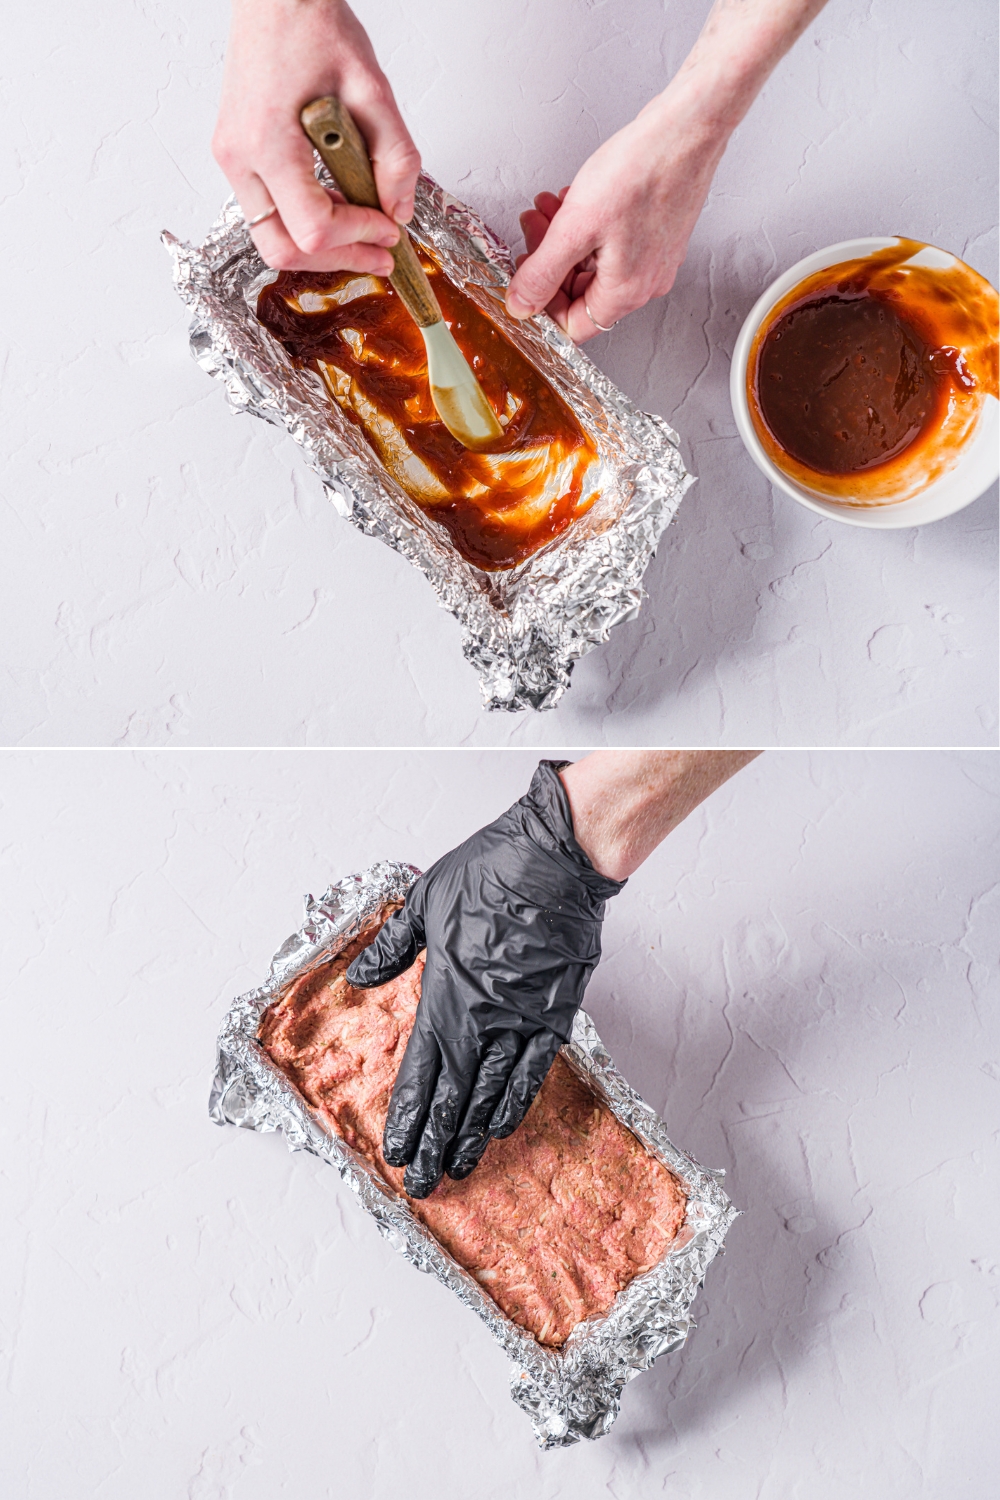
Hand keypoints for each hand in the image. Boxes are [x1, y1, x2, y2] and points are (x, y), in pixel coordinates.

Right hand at [212, 0, 420, 273]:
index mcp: (267, 142)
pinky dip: (304, 222)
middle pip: (282, 250)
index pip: (313, 227)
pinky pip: (268, 213)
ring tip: (362, 225)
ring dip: (320, 245)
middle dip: (336, 259)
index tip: (389, 231)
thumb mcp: (372, 89)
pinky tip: (337, 202)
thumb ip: (395, 156)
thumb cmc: (313, 27)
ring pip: (271, 239)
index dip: (357, 239)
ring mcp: (232, 159)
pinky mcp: (236, 157)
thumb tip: (399, 211)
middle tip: (379, 254)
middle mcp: (239, 158)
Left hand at [345, 761, 623, 1197]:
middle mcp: (483, 1015)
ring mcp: (523, 1017)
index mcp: (446, 991)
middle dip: (436, 1140)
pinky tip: (502, 1124)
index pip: (422, 1067)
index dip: (409, 1112)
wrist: (556, 857)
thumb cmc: (490, 871)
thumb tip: (361, 977)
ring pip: (493, 1090)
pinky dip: (516, 1098)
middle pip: (455, 1092)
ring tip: (459, 1166)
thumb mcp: (424, 902)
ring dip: (472, 1132)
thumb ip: (392, 946)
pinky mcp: (557, 1011)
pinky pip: (535, 1068)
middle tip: (422, 1183)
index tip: (396, 1149)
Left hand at [506, 95, 726, 341]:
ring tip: (549, 208)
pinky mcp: (657, 235)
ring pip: (592, 265)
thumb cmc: (642, 170)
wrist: (686, 128)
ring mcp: (654, 259)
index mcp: (626, 292)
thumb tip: (521, 305)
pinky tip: (574, 200)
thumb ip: (542, 273)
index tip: (524, 276)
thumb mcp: (574, 228)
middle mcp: (645, 282)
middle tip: (533, 229)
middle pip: (580, 293)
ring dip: (564, 239)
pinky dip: (587, 227)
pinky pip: (611, 245)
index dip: (541, 303)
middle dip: (549, 262)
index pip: (572, 326)